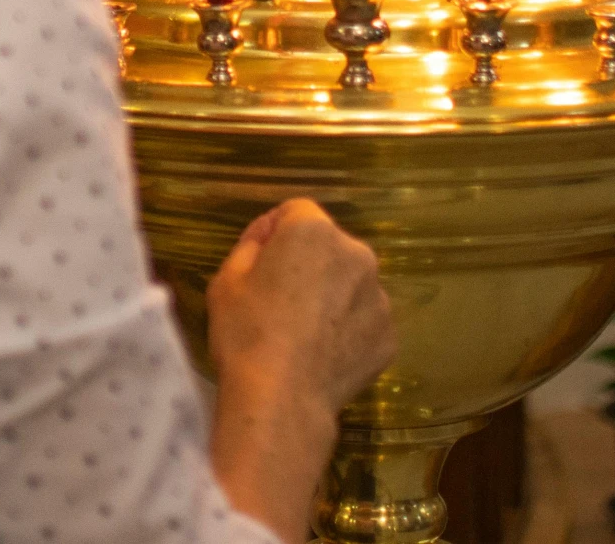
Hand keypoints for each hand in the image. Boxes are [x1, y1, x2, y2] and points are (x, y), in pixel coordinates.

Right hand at [206, 200, 395, 540]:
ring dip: (333, 298)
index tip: (260, 265)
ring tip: (305, 336)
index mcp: (314, 231)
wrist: (281, 402)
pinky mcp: (389, 336)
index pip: (296, 212)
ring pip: (351, 285)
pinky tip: (324, 357)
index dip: (275, 234)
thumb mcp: (226, 280)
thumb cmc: (246, 334)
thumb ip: (251, 246)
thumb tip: (269, 240)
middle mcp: (357, 254)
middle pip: (330, 248)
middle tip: (282, 303)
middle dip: (309, 265)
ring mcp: (379, 297)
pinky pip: (364, 322)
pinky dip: (349, 332)